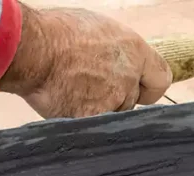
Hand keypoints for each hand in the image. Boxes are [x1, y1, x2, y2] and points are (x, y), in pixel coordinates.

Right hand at [0, 3, 172, 117]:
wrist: (32, 50)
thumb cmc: (55, 32)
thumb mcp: (96, 28)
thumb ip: (114, 49)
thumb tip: (113, 59)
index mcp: (134, 50)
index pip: (161, 79)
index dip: (148, 87)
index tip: (139, 90)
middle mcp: (128, 77)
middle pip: (131, 101)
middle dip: (115, 98)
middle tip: (89, 86)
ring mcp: (113, 100)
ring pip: (112, 115)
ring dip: (96, 110)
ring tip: (72, 92)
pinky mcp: (93, 119)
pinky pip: (93, 128)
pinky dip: (80, 121)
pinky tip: (65, 105)